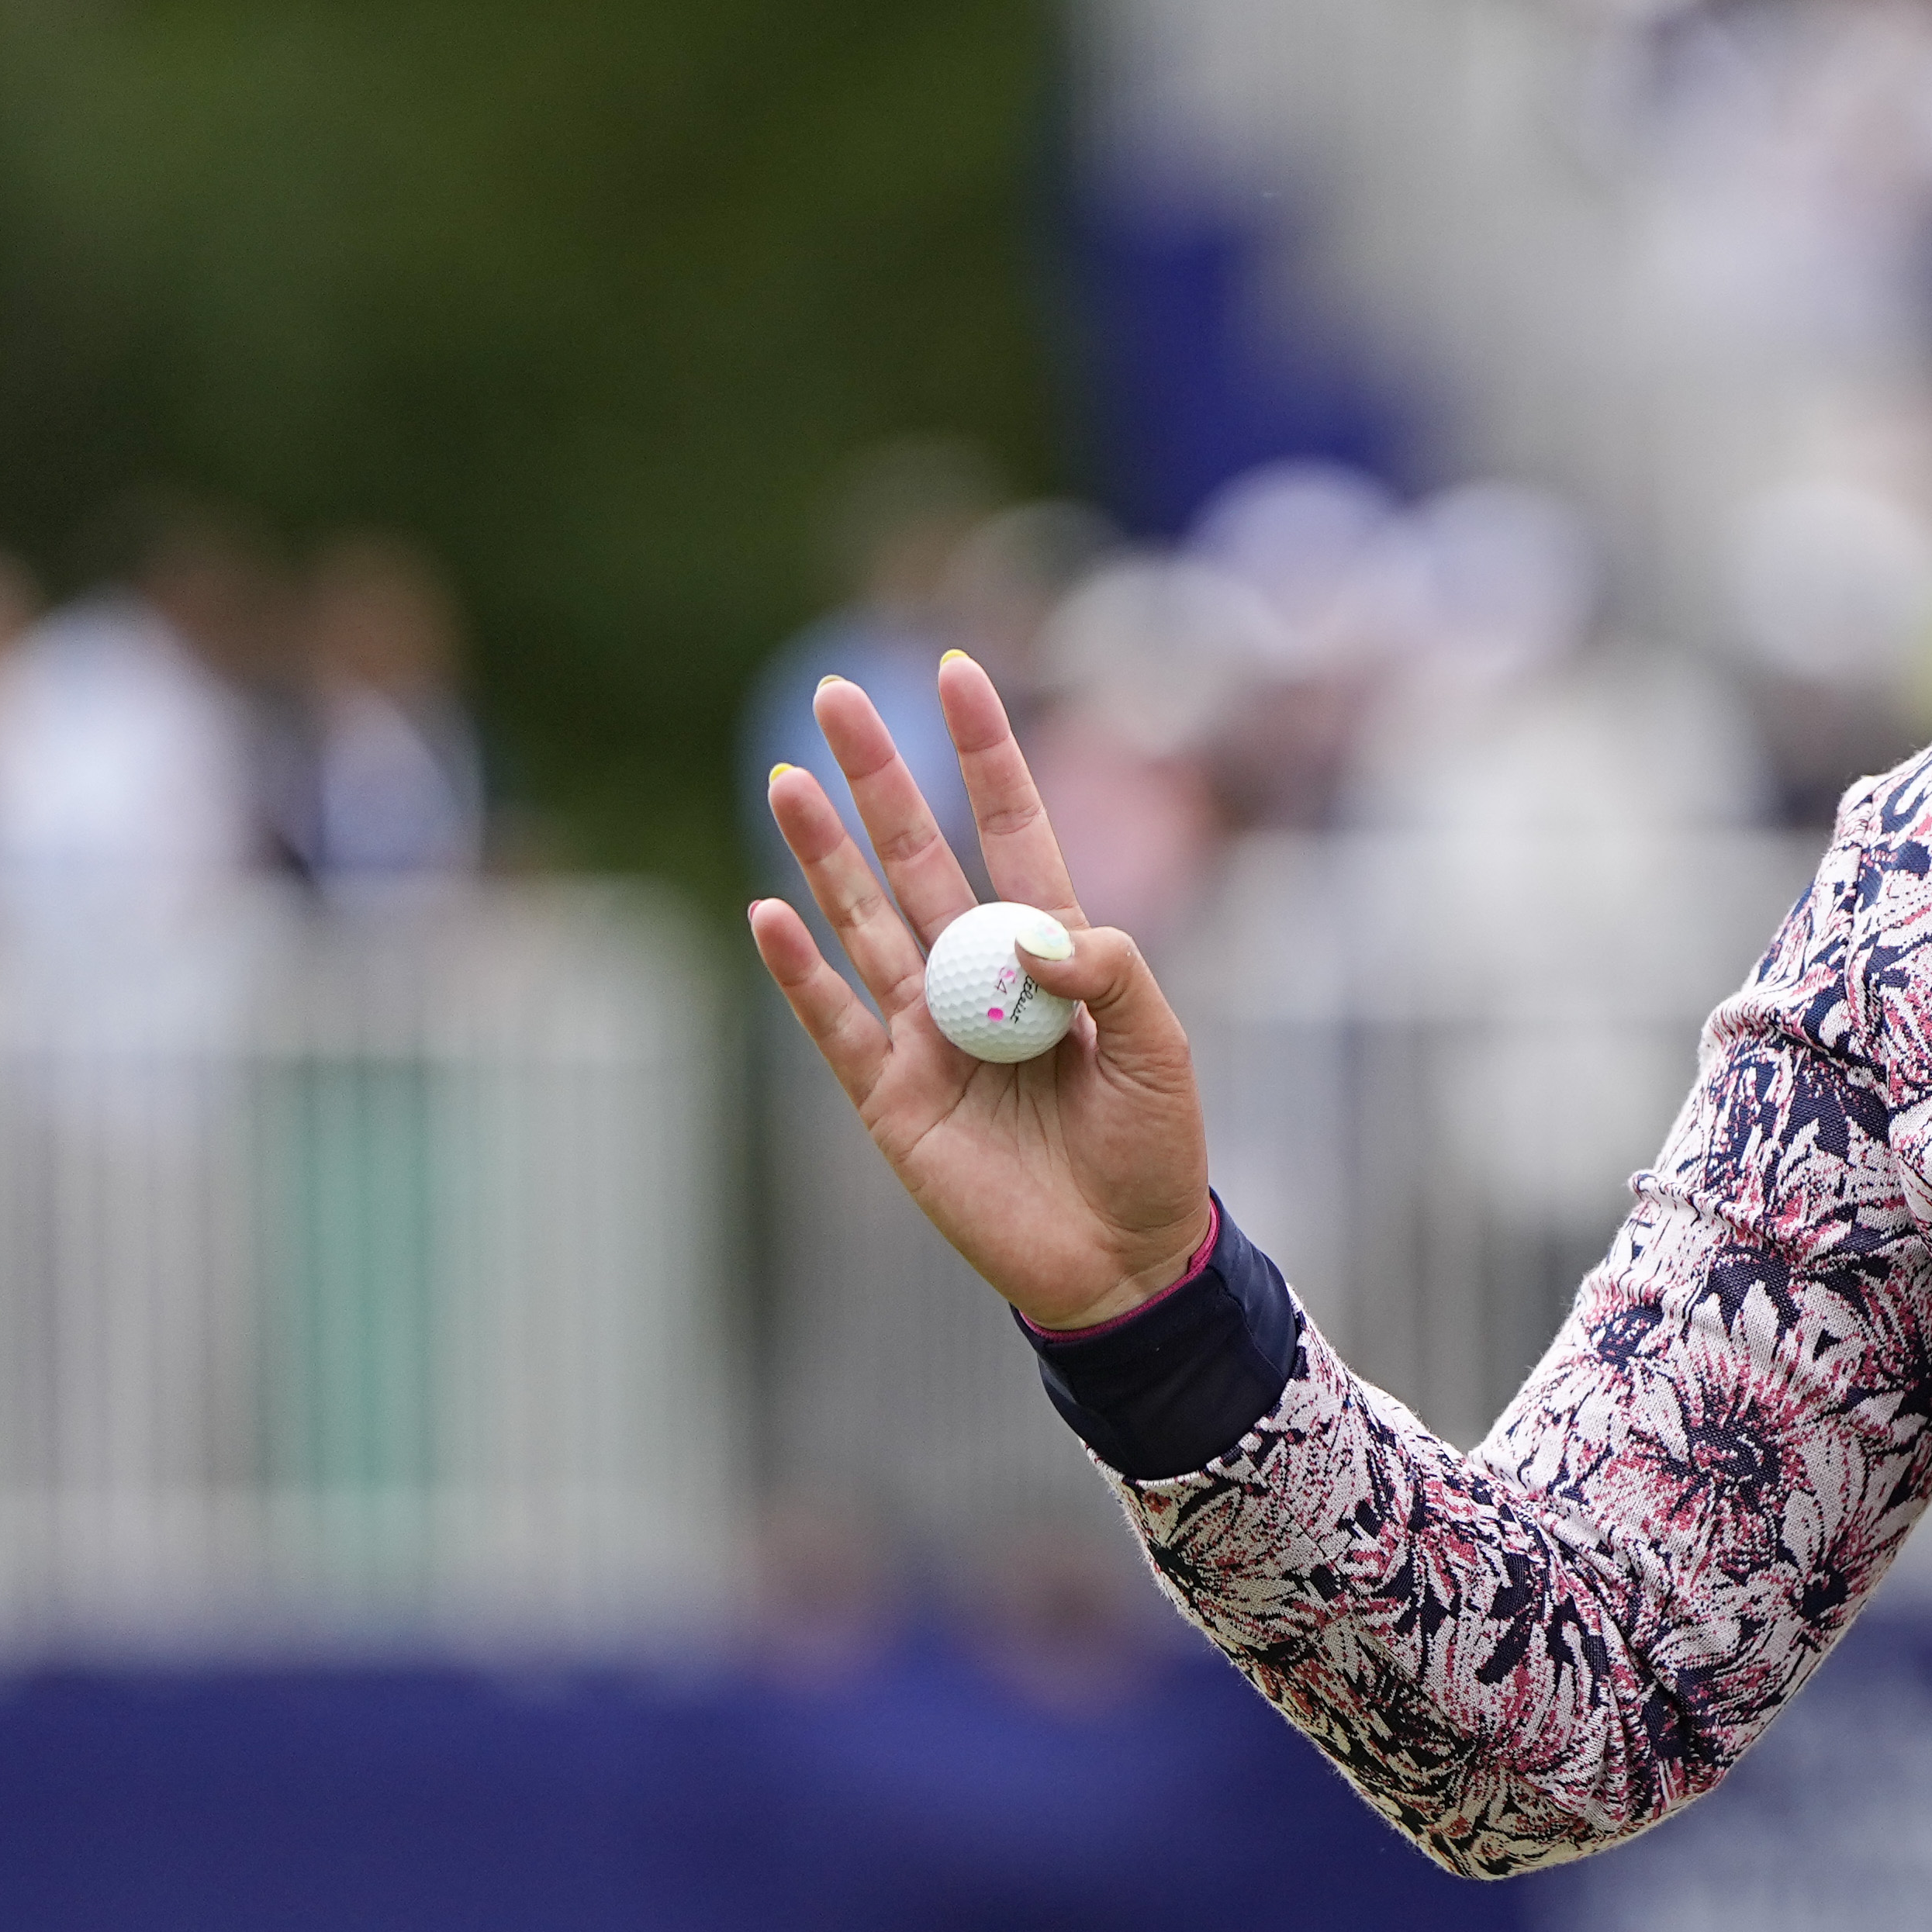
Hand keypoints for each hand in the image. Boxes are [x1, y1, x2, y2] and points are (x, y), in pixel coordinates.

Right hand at [749, 653, 1215, 1329]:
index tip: (957, 672)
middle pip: (917, 858)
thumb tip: (1032, 931)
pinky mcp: (890, 1096)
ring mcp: (928, 1033)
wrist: (1119, 1260)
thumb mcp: (1162, 1054)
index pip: (1012, 831)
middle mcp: (979, 978)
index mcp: (1054, 953)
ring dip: (823, 853)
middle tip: (836, 694)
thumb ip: (1113, 975)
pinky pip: (834, 1020)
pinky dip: (800, 969)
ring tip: (783, 778)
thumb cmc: (1156, 1152)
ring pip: (863, 921)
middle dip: (879, 779)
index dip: (985, 755)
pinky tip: (769, 911)